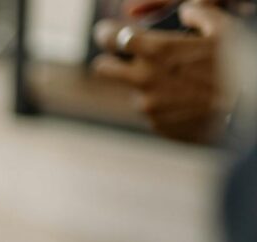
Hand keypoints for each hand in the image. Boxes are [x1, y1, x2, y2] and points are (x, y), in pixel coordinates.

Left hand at [92, 2, 232, 142]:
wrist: (247, 113)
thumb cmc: (237, 68)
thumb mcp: (223, 30)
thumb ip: (199, 13)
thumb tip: (187, 10)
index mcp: (156, 51)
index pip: (110, 38)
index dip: (106, 33)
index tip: (106, 32)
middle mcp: (144, 80)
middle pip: (103, 69)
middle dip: (108, 62)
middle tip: (118, 60)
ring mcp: (148, 106)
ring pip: (135, 91)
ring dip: (147, 86)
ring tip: (180, 83)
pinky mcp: (157, 125)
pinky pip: (153, 110)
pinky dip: (163, 104)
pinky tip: (187, 101)